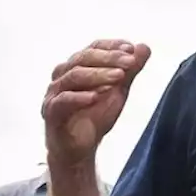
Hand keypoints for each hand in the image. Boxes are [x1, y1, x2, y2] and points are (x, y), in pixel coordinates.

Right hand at [42, 40, 150, 165]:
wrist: (79, 148)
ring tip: (119, 77)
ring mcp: (55, 93)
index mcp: (77, 66)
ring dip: (98, 75)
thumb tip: (144, 47)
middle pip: (83, 58)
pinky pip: (62, 101)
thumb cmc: (94, 116)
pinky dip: (78, 98)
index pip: (94, 48)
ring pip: (74, 76)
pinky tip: (94, 97)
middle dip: (109, 58)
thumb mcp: (118, 92)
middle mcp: (63, 74)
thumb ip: (129, 71)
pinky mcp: (51, 112)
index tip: (130, 49)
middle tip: (130, 62)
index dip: (112, 46)